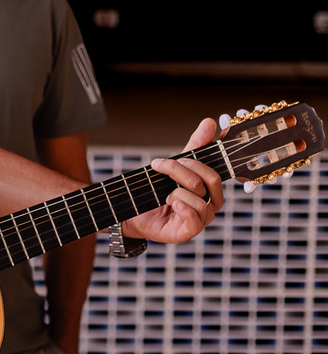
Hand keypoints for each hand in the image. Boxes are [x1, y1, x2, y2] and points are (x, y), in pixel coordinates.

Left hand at [120, 117, 223, 242]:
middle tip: (160, 165)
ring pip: (200, 198)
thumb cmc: (156, 190)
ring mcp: (201, 219)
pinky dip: (181, 206)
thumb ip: (194, 146)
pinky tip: (169, 202)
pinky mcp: (189, 231)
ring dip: (175, 189)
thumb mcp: (175, 165)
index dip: (220, 153)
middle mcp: (211, 204)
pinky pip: (195, 218)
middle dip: (182, 169)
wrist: (132, 213)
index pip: (221, 169)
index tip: (218, 132)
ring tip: (162, 193)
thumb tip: (211, 122)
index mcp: (211, 188)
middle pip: (210, 180)